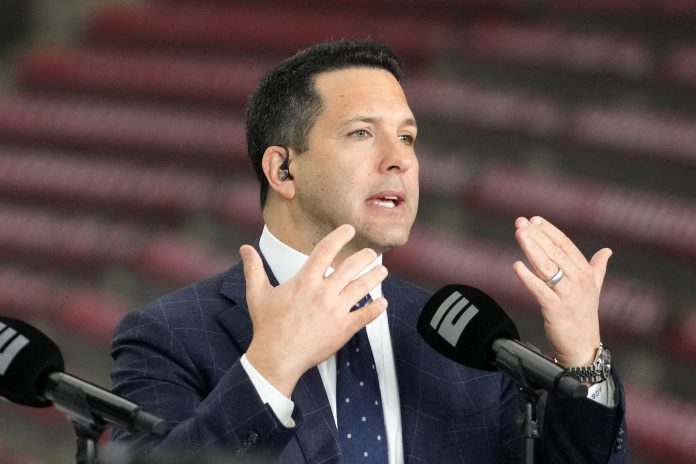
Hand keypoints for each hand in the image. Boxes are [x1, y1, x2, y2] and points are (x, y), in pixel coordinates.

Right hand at [240, 224, 387, 396]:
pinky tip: (382, 303)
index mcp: (305, 281)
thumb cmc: (268, 326)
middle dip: (365, 256)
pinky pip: (365, 316)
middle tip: (371, 253)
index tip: (349, 229)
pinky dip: (376, 308)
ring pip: (362, 288)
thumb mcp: (257, 294)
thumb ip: (254, 269)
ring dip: (375, 277)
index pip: (326, 250)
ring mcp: (335, 311)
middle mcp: (323, 293)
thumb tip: (245, 249)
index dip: (340, 236)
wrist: (277, 357)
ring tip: (382, 271)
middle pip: (351, 267)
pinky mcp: (344, 329)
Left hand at [512, 216, 611, 366]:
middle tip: (520, 223)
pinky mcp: (556, 310)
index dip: (549, 231)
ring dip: (532, 249)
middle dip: (536, 236)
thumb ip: (598, 268)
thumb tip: (608, 251)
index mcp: (585, 273)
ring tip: (519, 235)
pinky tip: (516, 265)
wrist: (583, 348)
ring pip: (547, 267)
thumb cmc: (584, 316)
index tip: (533, 219)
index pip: (566, 245)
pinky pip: (540, 290)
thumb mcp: (594, 289)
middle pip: (555, 253)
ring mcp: (568, 295)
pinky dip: (528, 277)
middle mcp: (579, 281)